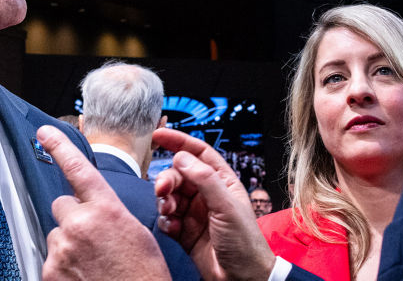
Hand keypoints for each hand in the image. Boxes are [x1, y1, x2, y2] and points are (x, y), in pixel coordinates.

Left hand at [37, 125, 170, 280]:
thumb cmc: (143, 276)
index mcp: (106, 210)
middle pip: (63, 206)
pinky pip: (51, 260)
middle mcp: (80, 224)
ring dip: (69, 246)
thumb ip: (110, 215)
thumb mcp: (137, 235)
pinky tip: (83, 277)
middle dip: (73, 218)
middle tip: (92, 240)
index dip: (59, 146)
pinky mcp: (49, 272)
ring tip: (92, 265)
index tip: (44, 133)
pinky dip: (62, 269)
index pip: (78, 169)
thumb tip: (95, 212)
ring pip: (57, 236)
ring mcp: (62, 249)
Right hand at [153, 128, 275, 280]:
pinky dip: (164, 221)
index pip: (198, 153)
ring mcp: (194, 212)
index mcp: (222, 181)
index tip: (158, 136)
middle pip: (178, 174)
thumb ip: (204, 179)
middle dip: (167, 180)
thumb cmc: (244, 242)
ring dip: (165, 201)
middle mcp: (206, 194)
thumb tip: (181, 157)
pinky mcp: (184, 231)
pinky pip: (166, 218)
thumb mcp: (227, 206)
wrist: (241, 279)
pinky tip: (172, 228)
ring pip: (169, 195)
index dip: (178, 141)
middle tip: (163, 190)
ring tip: (170, 212)